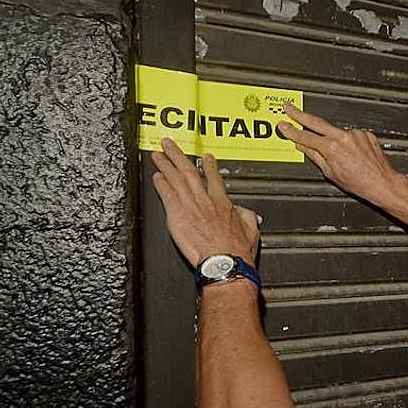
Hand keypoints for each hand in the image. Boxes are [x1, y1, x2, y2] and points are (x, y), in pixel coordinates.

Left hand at [151, 138, 260, 267]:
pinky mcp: (177, 215)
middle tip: (169, 145)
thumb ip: (246, 215)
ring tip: (158, 155)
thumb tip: (243, 210)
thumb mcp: (251, 230)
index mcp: (222, 203)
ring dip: (166, 164)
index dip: (208, 166)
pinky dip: (161, 184)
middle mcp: (205, 200)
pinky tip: (156, 177)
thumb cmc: (236, 251)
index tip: (205, 158)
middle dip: (178, 156)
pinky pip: (167, 195)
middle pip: (189, 172)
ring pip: (176, 179)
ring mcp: (190, 206)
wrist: (223, 262)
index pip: (214, 179)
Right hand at [278, 105, 400, 205]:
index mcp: (332, 148)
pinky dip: (349, 143)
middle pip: (317, 122)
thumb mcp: (331, 173)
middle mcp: (344, 137)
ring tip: (343, 156)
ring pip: (337, 132)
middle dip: (300, 115)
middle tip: (289, 107)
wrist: (382, 182)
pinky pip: (351, 136)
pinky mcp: (366, 134)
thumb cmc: (360, 183)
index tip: (284, 125)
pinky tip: (354, 155)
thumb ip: (315, 156)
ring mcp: (356, 134)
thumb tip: (304, 147)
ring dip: (334, 139)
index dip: (292, 131)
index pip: (306, 137)